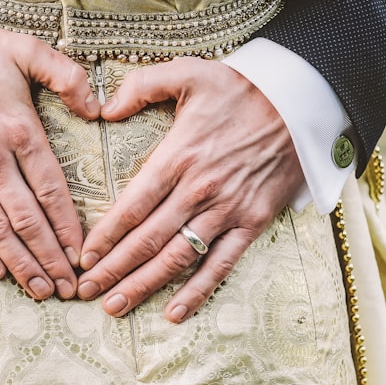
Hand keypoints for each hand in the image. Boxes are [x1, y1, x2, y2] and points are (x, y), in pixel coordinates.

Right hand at [0, 11, 99, 299]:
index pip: (52, 190)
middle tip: (68, 288)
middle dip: (50, 258)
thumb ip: (68, 76)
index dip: (69, 228)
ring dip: (19, 263)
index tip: (83, 255)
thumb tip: (98, 109)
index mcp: (18, 128)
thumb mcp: (26, 48)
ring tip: (39, 289)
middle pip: (27, 219)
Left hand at [76, 57, 303, 321]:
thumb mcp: (187, 71)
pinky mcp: (253, 222)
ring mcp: (228, 209)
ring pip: (179, 258)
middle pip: (148, 240)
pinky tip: (174, 313)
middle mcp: (200, 189)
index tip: (83, 257)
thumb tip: (103, 109)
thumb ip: (140, 86)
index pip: (133, 206)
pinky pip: (222, 264)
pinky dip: (198, 291)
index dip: (106, 236)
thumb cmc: (240, 86)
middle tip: (85, 291)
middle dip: (113, 269)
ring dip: (144, 285)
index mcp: (179, 156)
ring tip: (115, 306)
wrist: (302, 100)